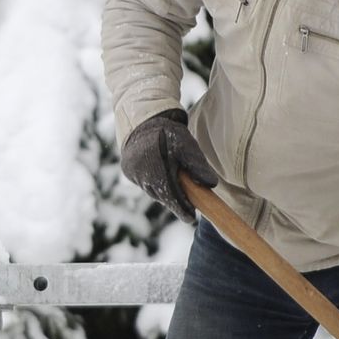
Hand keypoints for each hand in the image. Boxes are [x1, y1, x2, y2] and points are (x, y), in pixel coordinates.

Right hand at [121, 108, 218, 223]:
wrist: (145, 119)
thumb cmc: (170, 132)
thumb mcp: (188, 146)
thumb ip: (198, 166)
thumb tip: (211, 185)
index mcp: (156, 167)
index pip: (171, 196)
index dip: (181, 209)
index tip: (191, 219)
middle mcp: (141, 173)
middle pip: (162, 196)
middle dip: (175, 202)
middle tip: (189, 208)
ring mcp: (132, 173)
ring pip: (153, 191)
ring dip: (166, 194)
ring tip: (177, 191)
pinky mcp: (128, 170)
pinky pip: (144, 184)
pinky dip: (155, 186)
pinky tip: (163, 180)